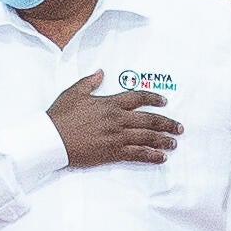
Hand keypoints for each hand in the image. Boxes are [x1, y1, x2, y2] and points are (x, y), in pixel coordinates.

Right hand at [49, 74, 182, 169]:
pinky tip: (161, 157)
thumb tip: (101, 73)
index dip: (153, 98)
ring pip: (146, 138)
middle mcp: (117, 119)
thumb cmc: (60, 115)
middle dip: (167, 123)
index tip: (164, 101)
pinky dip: (151, 156)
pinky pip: (137, 154)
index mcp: (109, 103)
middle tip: (179, 127)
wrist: (52, 138)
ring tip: (174, 143)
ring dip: (163, 140)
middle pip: (149, 120)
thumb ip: (90, 82)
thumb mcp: (74, 93)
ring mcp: (116, 137)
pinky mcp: (112, 152)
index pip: (138, 98)